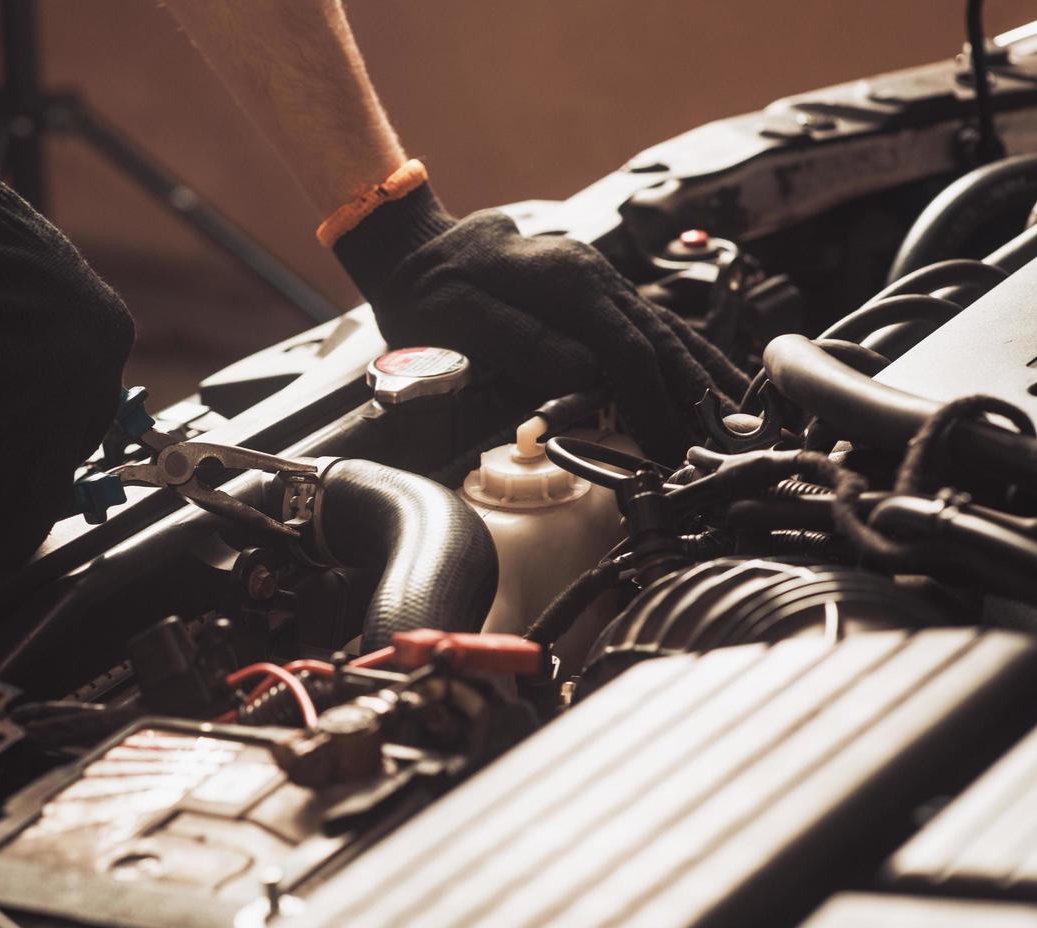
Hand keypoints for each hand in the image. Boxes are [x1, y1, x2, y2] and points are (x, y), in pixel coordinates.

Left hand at [333, 186, 746, 461]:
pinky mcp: (596, 293)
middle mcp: (594, 277)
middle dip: (694, 397)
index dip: (654, 401)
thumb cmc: (428, 290)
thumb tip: (585, 371)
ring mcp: (599, 281)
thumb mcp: (455, 316)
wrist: (417, 248)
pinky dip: (688, 354)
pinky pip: (653, 326)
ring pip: (667, 331)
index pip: (629, 350)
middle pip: (661, 342)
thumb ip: (517, 341)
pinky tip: (714, 375)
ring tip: (742, 416)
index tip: (670, 444)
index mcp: (565, 282)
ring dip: (704, 376)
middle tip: (726, 446)